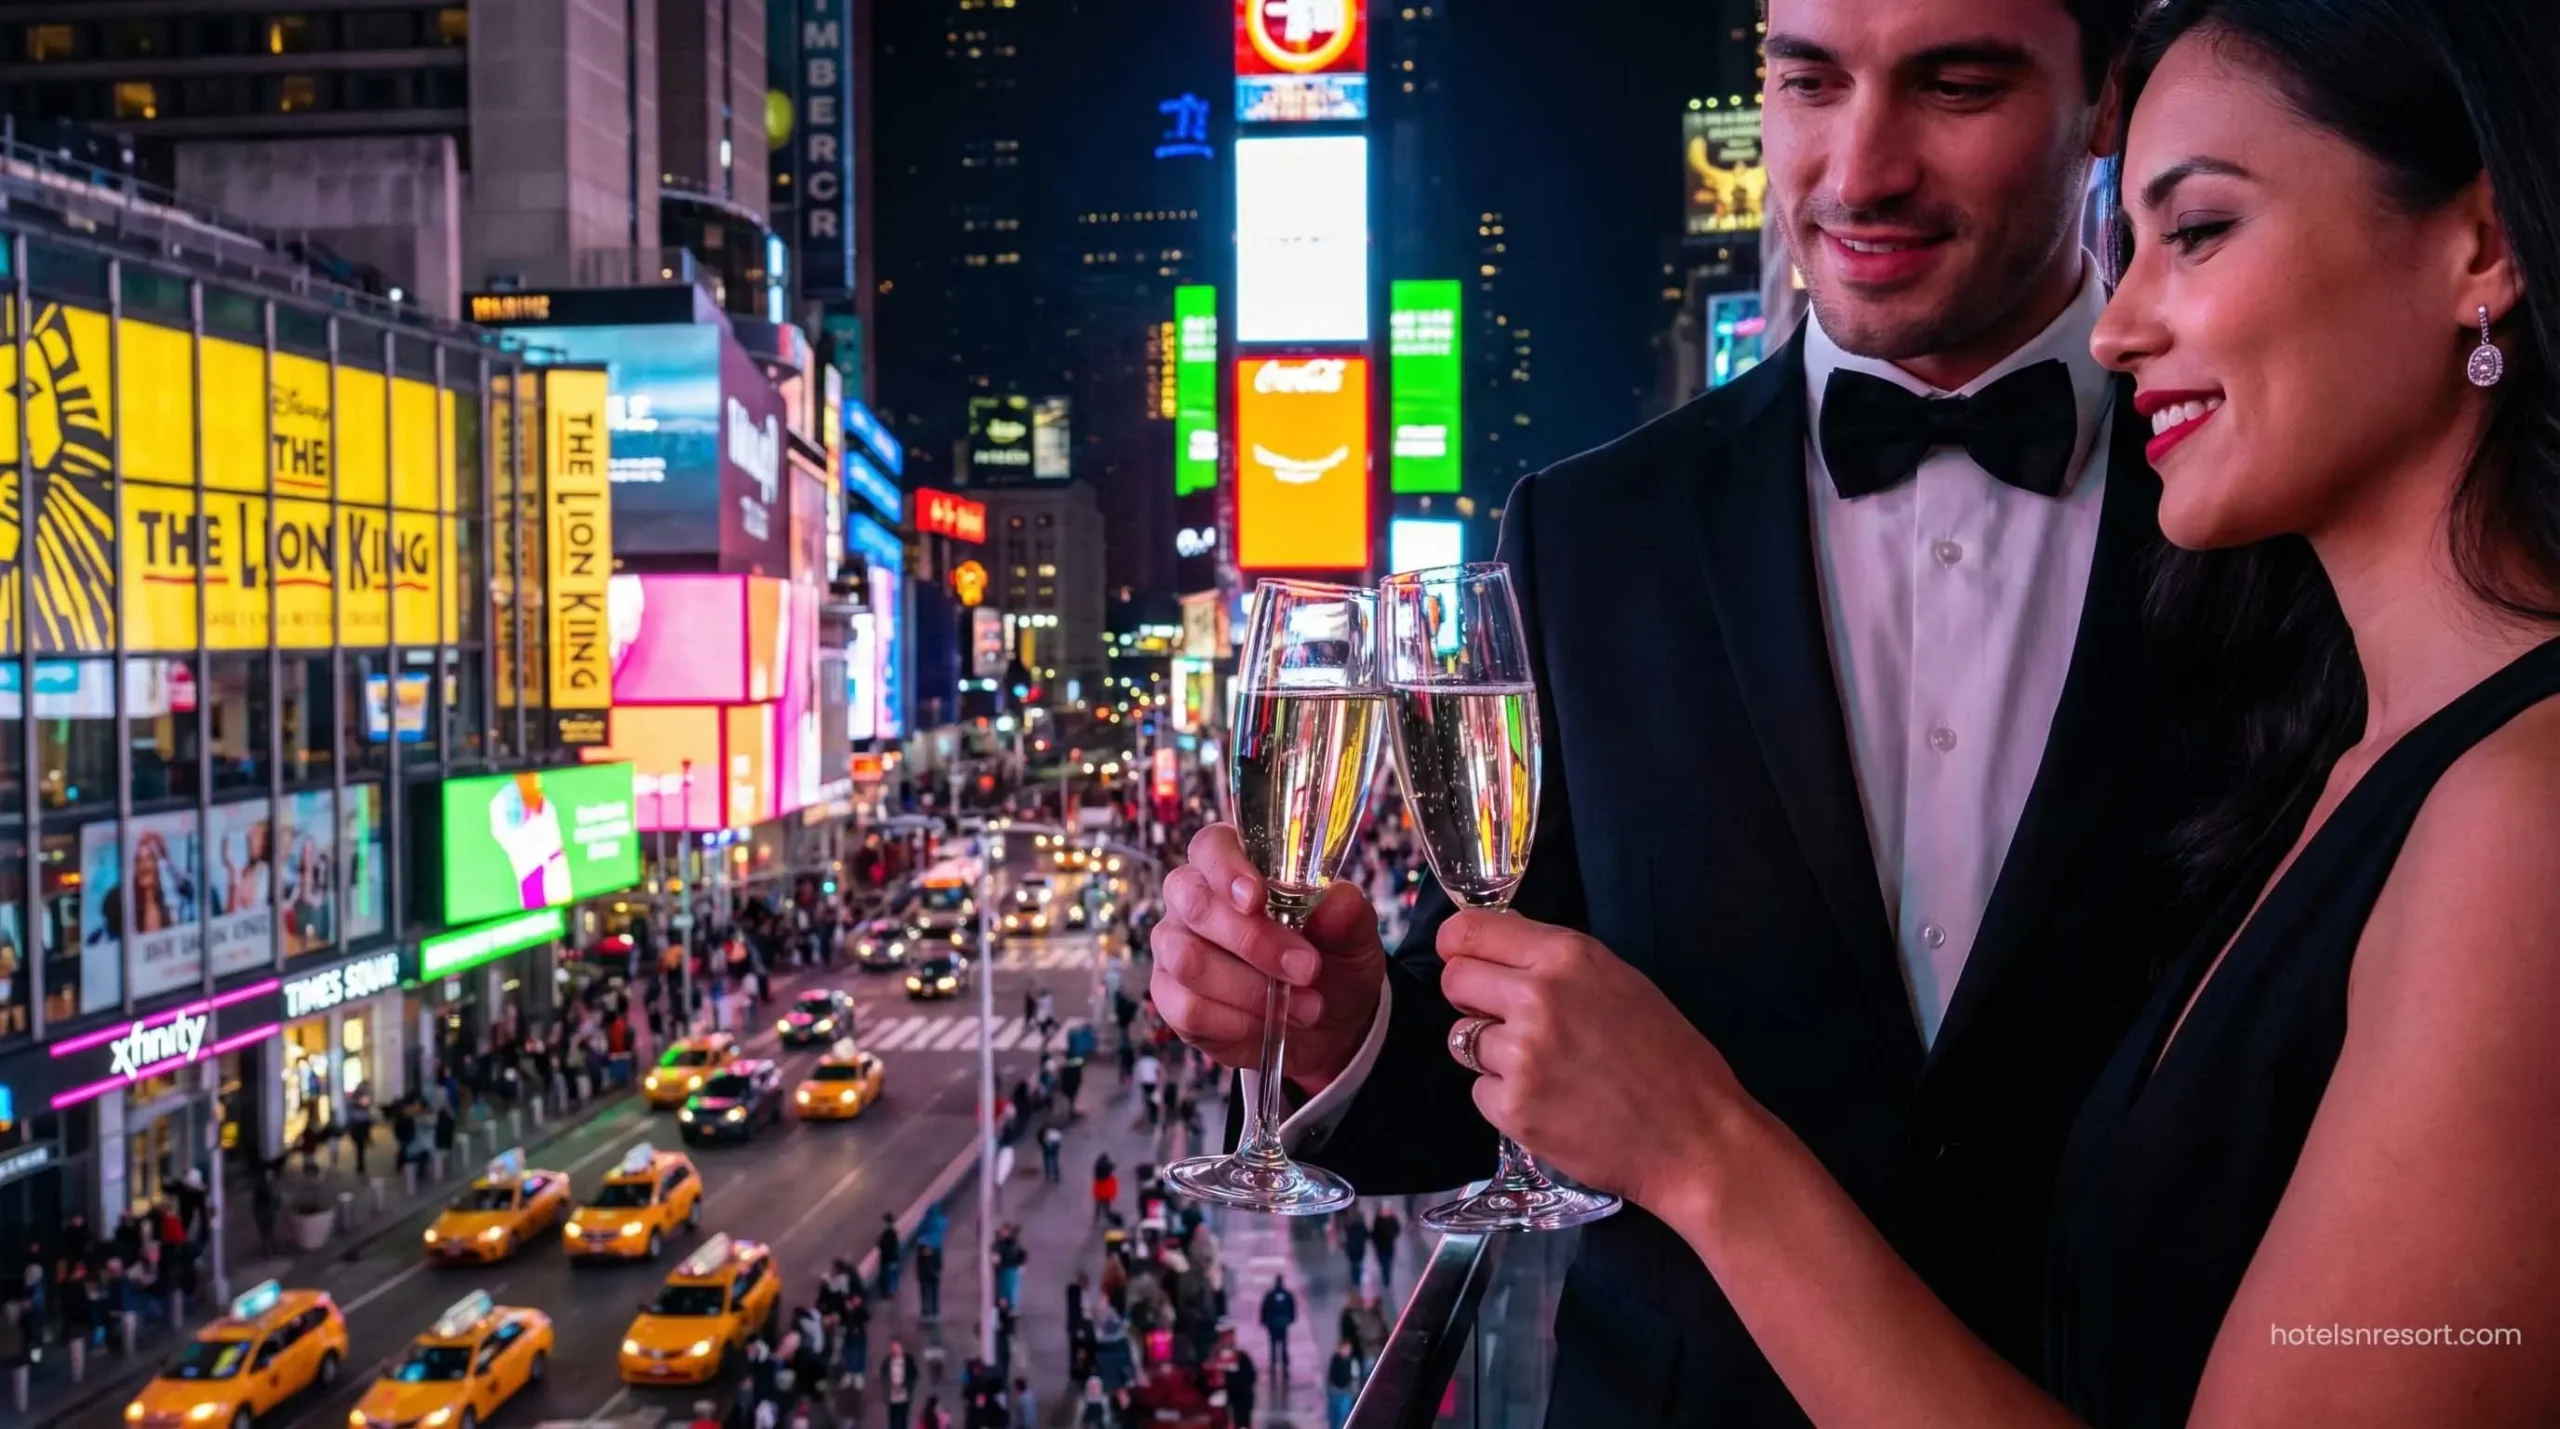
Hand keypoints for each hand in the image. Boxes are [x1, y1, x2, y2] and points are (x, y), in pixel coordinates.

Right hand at [1149, 824, 1385, 1093]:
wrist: (1328, 1024)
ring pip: (1188, 960)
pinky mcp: (1170, 998)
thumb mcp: (1354, 937)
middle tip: (1306, 968)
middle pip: (1195, 904)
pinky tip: (1268, 1023)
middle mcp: (1193, 900)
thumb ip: (1347, 914)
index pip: (1211, 847)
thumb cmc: (1332, 960)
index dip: (1227, 869)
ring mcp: (1174, 948)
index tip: (1256, 898)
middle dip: (1252, 940)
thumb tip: (1336, 901)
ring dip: (1251, 988)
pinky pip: (1187, 1009)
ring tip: (1305, 1006)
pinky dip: (1235, 1021)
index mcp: (1235, 865)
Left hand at [1437, 911, 1745, 1214]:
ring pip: (1462, 1040)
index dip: (1458, 948)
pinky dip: (1505, 1099)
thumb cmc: (1670, 1059)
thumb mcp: (1620, 983)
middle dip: (1470, 999)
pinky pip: (1480, 1091)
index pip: (1468, 931)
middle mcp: (1537, 997)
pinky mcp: (1513, 1107)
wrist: (1695, 1138)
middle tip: (1505, 1021)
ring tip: (1545, 1070)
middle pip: (1454, 980)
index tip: (1463, 961)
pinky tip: (1549, 1104)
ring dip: (1491, 1054)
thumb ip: (1555, 964)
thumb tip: (1496, 955)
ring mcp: (1521, 1054)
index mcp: (1567, 956)